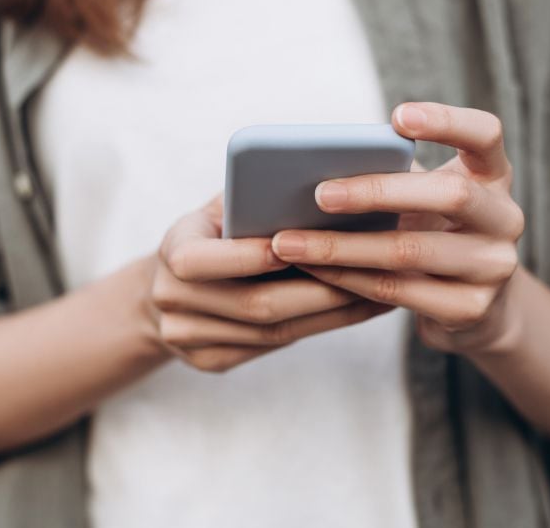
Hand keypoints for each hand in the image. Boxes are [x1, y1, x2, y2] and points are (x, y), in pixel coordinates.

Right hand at [145, 196, 392, 372]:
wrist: (172, 284)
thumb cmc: (215, 230)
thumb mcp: (222, 206)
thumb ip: (253, 199)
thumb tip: (322, 189)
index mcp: (170, 252)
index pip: (200, 261)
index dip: (250, 256)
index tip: (304, 243)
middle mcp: (171, 300)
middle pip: (253, 305)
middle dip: (319, 291)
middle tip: (371, 274)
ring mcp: (187, 337)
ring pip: (272, 333)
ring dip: (331, 314)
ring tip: (378, 293)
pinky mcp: (210, 360)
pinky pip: (273, 348)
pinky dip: (318, 328)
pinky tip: (354, 311)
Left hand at [270, 103, 524, 354]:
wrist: (476, 307)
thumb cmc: (432, 232)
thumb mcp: (424, 199)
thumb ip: (393, 175)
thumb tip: (316, 165)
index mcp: (493, 176)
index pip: (485, 134)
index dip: (447, 121)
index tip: (397, 116)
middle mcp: (506, 219)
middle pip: (450, 195)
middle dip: (377, 192)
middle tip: (319, 194)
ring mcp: (494, 268)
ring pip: (411, 251)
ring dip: (342, 247)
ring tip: (290, 242)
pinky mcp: (471, 310)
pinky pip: (397, 290)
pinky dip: (348, 279)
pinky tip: (312, 271)